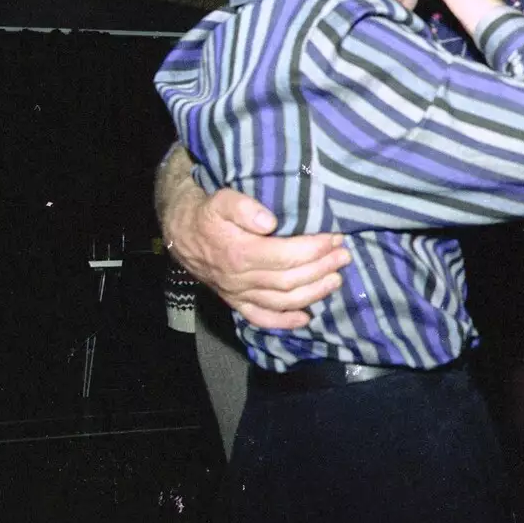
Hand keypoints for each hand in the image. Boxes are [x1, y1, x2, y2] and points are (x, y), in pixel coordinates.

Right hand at [164, 181, 348, 329]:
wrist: (179, 233)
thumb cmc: (207, 213)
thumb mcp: (221, 200)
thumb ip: (243, 207)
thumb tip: (269, 221)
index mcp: (239, 253)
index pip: (286, 255)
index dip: (314, 249)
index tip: (335, 238)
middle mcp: (240, 278)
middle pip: (289, 280)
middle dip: (321, 269)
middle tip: (344, 256)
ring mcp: (238, 293)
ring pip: (281, 301)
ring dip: (312, 293)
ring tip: (336, 280)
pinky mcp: (235, 302)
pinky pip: (260, 318)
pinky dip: (284, 322)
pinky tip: (305, 318)